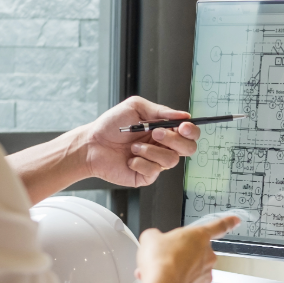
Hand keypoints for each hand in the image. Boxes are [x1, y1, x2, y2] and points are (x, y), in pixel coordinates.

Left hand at [80, 96, 199, 186]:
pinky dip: (140, 162)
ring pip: (171, 160)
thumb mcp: (136, 107)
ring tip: (134, 147)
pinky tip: (130, 159)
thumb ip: (160, 111)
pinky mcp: (147, 175)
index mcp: (164, 129)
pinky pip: (154, 171)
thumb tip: (183, 114)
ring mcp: (156, 162)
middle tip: (155, 134)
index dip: (191, 130)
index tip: (183, 126)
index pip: (189, 133)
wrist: (92, 144)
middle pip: (188, 148)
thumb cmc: (111, 125)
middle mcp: (163, 146)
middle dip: (173, 140)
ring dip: (151, 151)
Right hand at [134, 214, 240, 282]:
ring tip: (161, 275)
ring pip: (192, 271)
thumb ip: (156, 236)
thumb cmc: (160, 263)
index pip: (218, 226)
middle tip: (165, 259)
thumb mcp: (150, 239)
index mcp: (199, 236)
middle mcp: (207, 255)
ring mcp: (206, 275)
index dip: (228, 222)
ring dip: (178, 272)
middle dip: (181, 255)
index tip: (236, 221)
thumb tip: (154, 240)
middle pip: (196, 252)